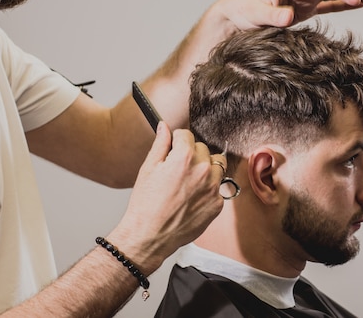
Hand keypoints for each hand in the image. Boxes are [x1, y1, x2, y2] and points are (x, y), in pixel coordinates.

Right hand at [108, 122, 224, 273]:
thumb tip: (164, 127)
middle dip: (191, 154)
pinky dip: (207, 189)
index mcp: (185, 157)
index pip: (187, 135)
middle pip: (203, 148)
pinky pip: (217, 188)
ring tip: (188, 182)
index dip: (177, 141)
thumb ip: (161, 144)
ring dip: (204, 168)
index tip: (173, 147)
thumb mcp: (148, 168)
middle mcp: (203, 170)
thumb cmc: (145, 204)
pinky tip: (191, 197)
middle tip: (177, 169)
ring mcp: (213, 188)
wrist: (150, 236)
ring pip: (216, 166)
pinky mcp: (217, 204)